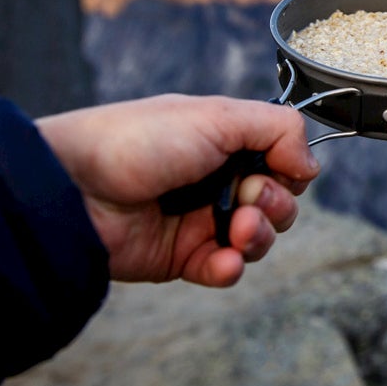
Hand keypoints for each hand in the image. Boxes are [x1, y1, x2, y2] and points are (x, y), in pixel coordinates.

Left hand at [36, 94, 319, 286]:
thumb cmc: (138, 140)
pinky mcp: (183, 257)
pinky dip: (231, 267)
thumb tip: (312, 165)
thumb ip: (278, 128)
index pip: (283, 163)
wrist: (73, 188)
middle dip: (275, 205)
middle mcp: (217, 180)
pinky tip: (221, 260)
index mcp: (225, 141)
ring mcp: (200, 220)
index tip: (276, 168)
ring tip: (236, 230)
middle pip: (279, 203)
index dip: (289, 171)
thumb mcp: (218, 115)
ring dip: (259, 237)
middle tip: (249, 199)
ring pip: (259, 239)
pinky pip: (226, 270)